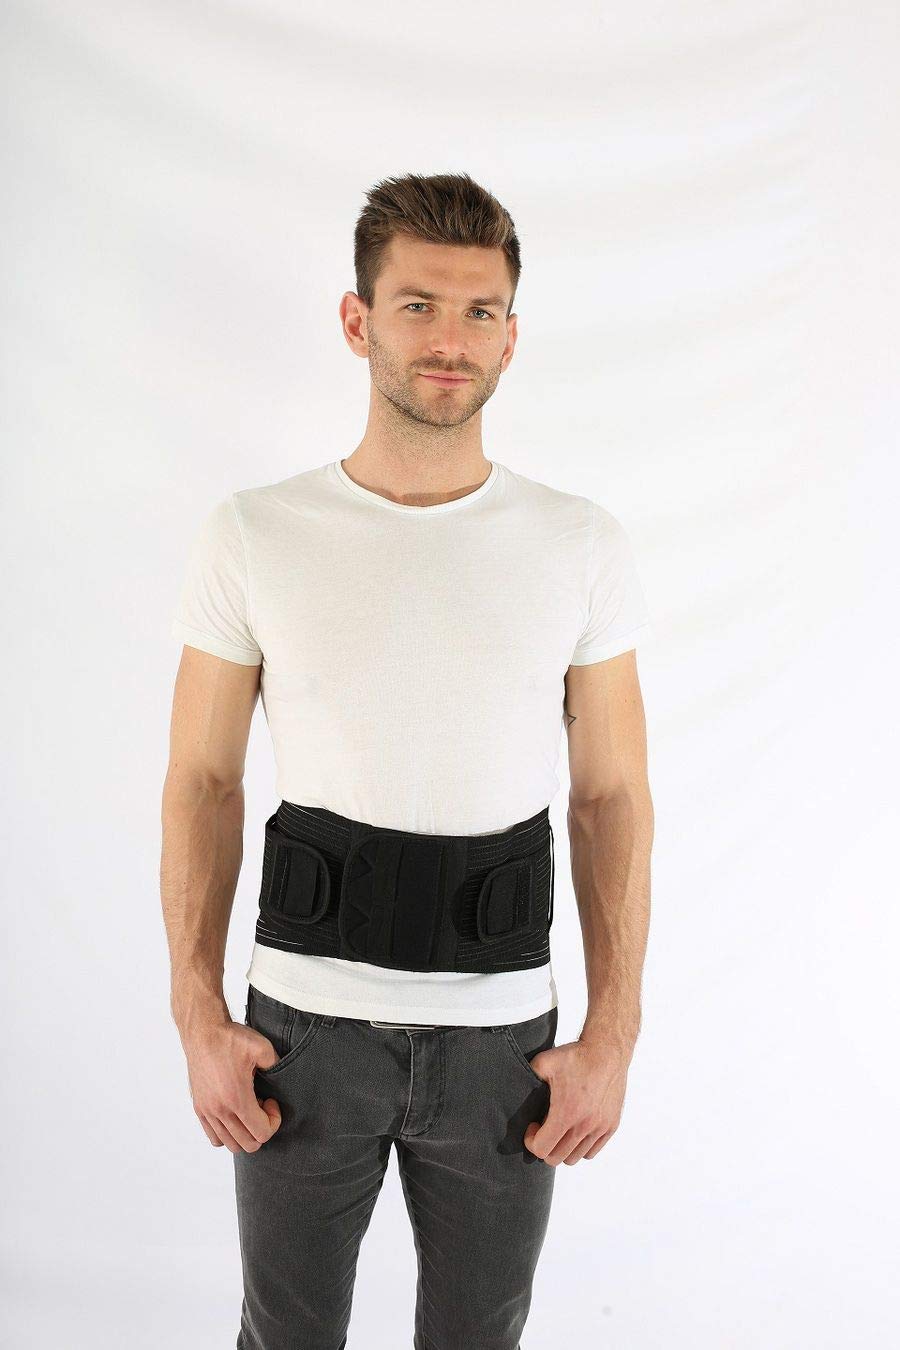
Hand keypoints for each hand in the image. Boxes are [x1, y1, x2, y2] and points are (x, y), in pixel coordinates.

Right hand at [183, 1017, 285, 1153]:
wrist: (202, 1032)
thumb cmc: (230, 1038)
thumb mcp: (262, 1047)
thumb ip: (277, 1065)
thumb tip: (282, 1077)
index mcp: (237, 1099)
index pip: (261, 1134)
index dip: (274, 1121)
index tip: (271, 1101)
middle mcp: (219, 1110)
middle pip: (248, 1144)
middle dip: (261, 1129)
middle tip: (262, 1105)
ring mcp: (207, 1111)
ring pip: (230, 1144)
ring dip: (245, 1133)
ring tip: (248, 1108)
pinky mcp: (199, 1108)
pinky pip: (214, 1137)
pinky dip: (227, 1134)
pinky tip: (234, 1111)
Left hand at [523, 1036, 629, 1165]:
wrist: (607, 1050)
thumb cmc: (576, 1056)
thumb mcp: (543, 1062)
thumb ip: (527, 1078)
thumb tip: (513, 1088)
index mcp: (566, 1113)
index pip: (542, 1149)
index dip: (531, 1141)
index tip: (533, 1125)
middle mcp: (584, 1125)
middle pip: (556, 1158)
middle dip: (544, 1146)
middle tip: (543, 1128)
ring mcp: (600, 1128)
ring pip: (574, 1158)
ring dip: (562, 1149)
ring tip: (559, 1129)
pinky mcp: (611, 1126)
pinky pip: (591, 1152)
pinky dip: (580, 1148)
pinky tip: (574, 1130)